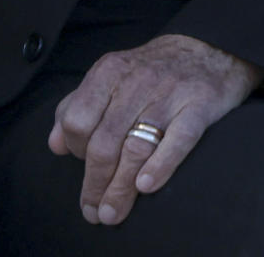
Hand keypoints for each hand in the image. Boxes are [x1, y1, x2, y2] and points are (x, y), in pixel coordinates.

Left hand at [48, 33, 261, 226]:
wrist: (207, 50)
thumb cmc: (151, 71)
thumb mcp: (110, 76)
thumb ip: (78, 105)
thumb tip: (55, 144)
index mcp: (109, 71)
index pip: (77, 119)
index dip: (75, 149)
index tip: (82, 167)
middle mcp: (137, 80)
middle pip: (105, 140)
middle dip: (95, 182)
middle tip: (94, 212)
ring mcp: (169, 93)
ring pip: (137, 146)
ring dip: (120, 187)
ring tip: (112, 213)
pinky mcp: (199, 105)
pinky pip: (178, 138)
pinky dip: (160, 165)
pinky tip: (145, 186)